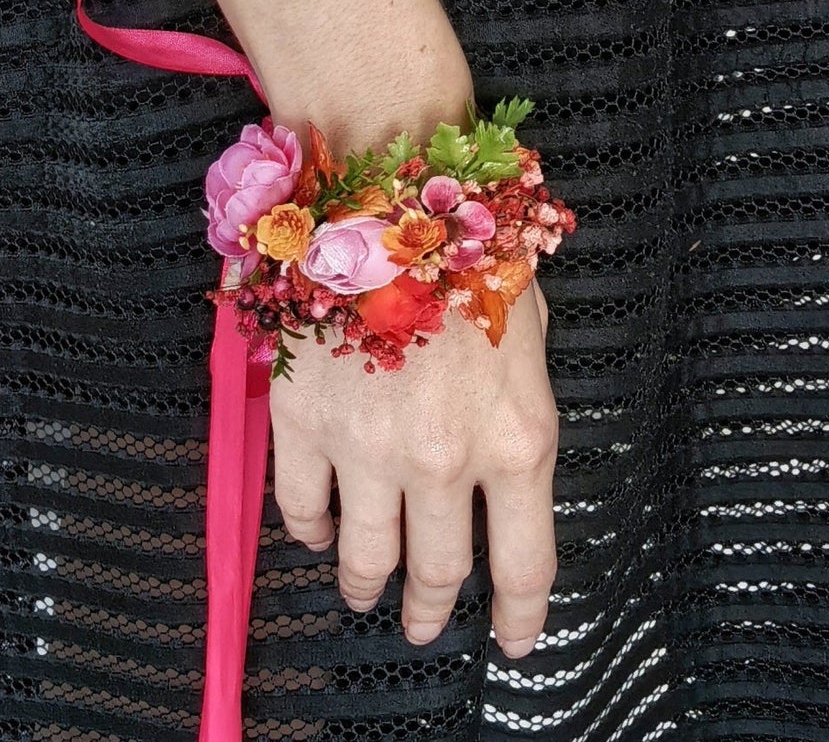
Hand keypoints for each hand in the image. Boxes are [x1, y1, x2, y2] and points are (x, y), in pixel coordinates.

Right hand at [270, 255, 557, 657]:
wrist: (387, 186)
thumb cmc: (467, 244)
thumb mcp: (528, 332)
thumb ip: (517, 410)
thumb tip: (505, 463)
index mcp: (517, 439)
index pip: (524, 566)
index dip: (520, 620)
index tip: (513, 641)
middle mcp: (444, 461)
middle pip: (437, 574)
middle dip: (431, 610)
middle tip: (424, 624)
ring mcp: (367, 448)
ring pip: (364, 557)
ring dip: (365, 584)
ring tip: (365, 590)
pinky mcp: (303, 423)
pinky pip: (299, 507)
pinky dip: (309, 530)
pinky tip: (319, 529)